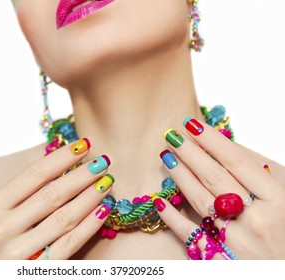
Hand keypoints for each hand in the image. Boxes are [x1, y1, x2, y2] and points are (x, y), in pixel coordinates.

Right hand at [0, 138, 113, 258]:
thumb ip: (22, 194)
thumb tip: (58, 163)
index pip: (34, 174)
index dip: (62, 158)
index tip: (84, 144)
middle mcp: (2, 227)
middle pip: (53, 193)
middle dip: (83, 174)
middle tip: (104, 161)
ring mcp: (18, 252)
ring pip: (65, 217)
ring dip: (91, 197)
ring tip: (108, 182)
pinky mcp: (37, 271)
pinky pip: (70, 243)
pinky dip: (90, 224)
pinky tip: (104, 210)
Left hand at [157, 118, 284, 258]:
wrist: (284, 275)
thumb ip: (264, 175)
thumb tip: (230, 148)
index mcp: (279, 202)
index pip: (238, 162)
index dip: (212, 141)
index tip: (193, 124)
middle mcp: (256, 220)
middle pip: (215, 178)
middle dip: (190, 152)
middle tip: (170, 134)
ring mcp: (236, 241)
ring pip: (200, 201)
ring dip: (179, 175)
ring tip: (165, 155)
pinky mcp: (219, 260)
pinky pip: (190, 235)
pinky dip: (172, 218)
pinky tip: (159, 200)